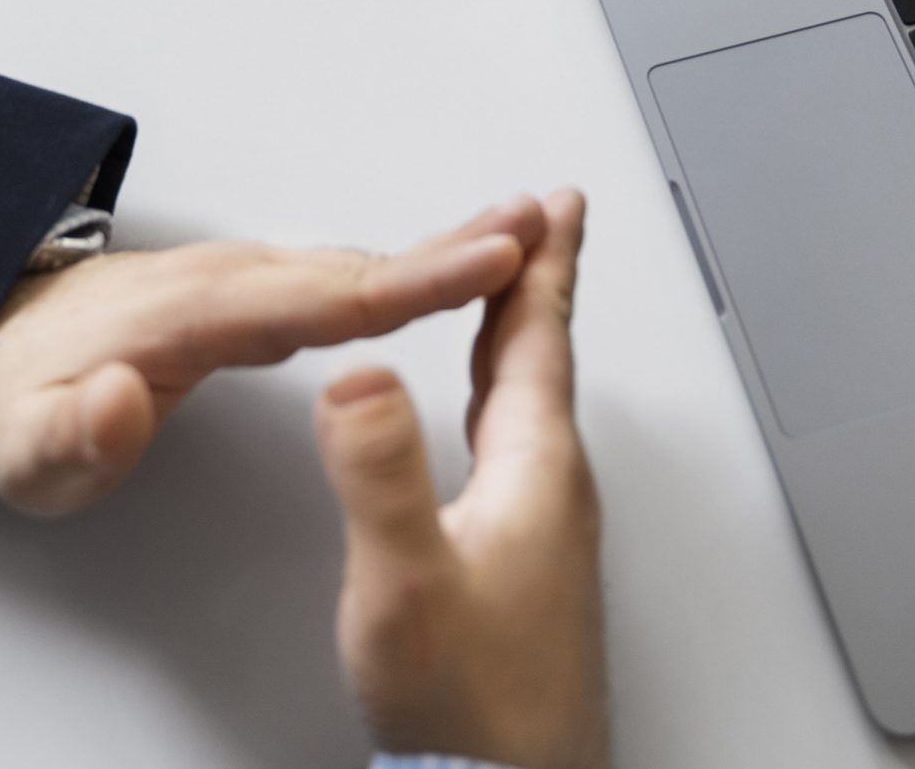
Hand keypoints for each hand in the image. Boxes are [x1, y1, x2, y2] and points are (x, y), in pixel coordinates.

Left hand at [0, 198, 544, 515]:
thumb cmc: (20, 404)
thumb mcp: (24, 450)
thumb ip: (73, 439)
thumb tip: (119, 402)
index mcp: (194, 314)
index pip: (322, 298)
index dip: (410, 282)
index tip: (487, 260)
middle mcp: (231, 279)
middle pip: (361, 266)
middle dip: (458, 247)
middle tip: (546, 224)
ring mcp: (245, 278)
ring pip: (361, 263)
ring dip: (445, 250)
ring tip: (532, 234)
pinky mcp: (254, 290)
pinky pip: (348, 274)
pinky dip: (411, 266)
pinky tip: (456, 265)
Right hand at [316, 190, 607, 768]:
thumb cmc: (472, 713)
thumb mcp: (406, 580)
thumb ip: (378, 473)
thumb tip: (357, 372)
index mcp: (535, 474)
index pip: (537, 341)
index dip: (541, 264)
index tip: (557, 201)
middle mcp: (552, 496)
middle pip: (542, 365)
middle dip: (536, 287)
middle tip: (546, 224)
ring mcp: (545, 539)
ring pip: (532, 412)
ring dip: (521, 345)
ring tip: (511, 307)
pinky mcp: (525, 577)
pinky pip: (518, 458)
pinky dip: (502, 408)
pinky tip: (482, 431)